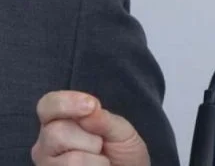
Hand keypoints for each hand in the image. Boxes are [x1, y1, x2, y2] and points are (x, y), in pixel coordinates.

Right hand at [32, 90, 149, 165]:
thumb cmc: (120, 149)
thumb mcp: (119, 129)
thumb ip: (103, 119)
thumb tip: (90, 107)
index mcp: (58, 121)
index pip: (48, 105)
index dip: (66, 103)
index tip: (91, 106)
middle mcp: (46, 143)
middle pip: (56, 132)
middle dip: (90, 139)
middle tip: (100, 145)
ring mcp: (47, 164)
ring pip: (71, 159)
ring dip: (95, 160)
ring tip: (98, 160)